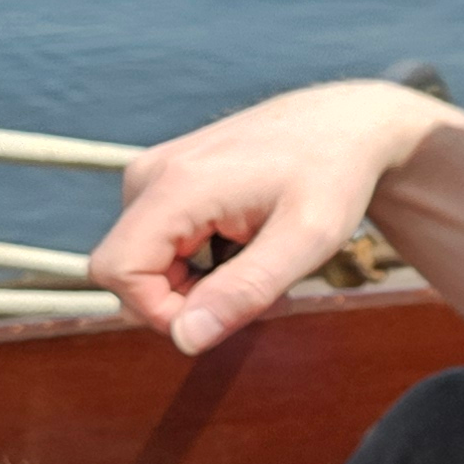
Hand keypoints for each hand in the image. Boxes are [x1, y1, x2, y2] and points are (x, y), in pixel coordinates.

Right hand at [93, 81, 449, 355]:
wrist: (344, 124)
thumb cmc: (334, 174)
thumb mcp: (307, 240)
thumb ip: (245, 291)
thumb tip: (185, 339)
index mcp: (175, 185)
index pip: (119, 273)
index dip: (162, 313)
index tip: (229, 315)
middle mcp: (150, 175)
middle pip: (128, 274)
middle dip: (188, 303)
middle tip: (263, 296)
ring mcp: (154, 176)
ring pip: (146, 264)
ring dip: (199, 287)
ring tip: (263, 268)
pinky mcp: (165, 182)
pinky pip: (160, 246)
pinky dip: (199, 265)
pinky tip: (248, 249)